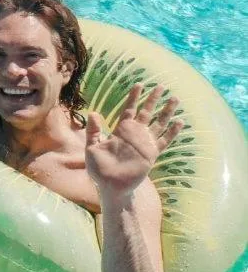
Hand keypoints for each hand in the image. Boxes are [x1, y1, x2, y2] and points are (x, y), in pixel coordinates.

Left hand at [86, 84, 182, 200]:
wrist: (111, 187)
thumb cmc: (99, 169)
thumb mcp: (91, 147)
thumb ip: (93, 131)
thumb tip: (93, 112)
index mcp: (120, 130)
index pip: (128, 109)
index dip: (133, 98)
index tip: (139, 84)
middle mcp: (134, 134)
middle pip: (146, 112)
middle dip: (153, 99)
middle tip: (161, 86)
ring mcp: (144, 143)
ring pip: (158, 123)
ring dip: (166, 112)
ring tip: (175, 99)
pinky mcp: (152, 154)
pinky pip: (164, 141)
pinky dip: (172, 132)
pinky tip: (180, 122)